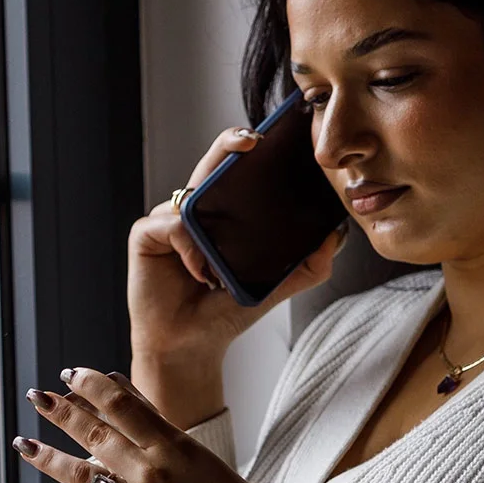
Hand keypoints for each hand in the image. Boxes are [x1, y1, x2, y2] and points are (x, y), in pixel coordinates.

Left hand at [14, 367, 352, 482]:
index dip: (88, 385)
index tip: (67, 374)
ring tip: (24, 445)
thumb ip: (161, 430)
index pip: (120, 404)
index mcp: (173, 447)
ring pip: (83, 480)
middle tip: (35, 396)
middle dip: (60, 412)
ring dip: (49, 460)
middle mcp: (153, 474)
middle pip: (94, 434)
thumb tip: (124, 393)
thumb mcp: (202, 457)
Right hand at [130, 126, 346, 426]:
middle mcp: (195, 210)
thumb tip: (338, 234)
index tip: (272, 136)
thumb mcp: (275, 284)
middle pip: (212, 163)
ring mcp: (168, 220)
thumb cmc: (225, 312)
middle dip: (230, 143)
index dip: (249, 147)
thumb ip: (308, 262)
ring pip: (191, 196)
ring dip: (212, 226)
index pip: (237, 170)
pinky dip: (191, 248)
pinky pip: (173, 226)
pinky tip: (201, 273)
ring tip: (220, 266)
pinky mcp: (145, 235)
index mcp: (223, 214)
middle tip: (252, 140)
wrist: (192, 346)